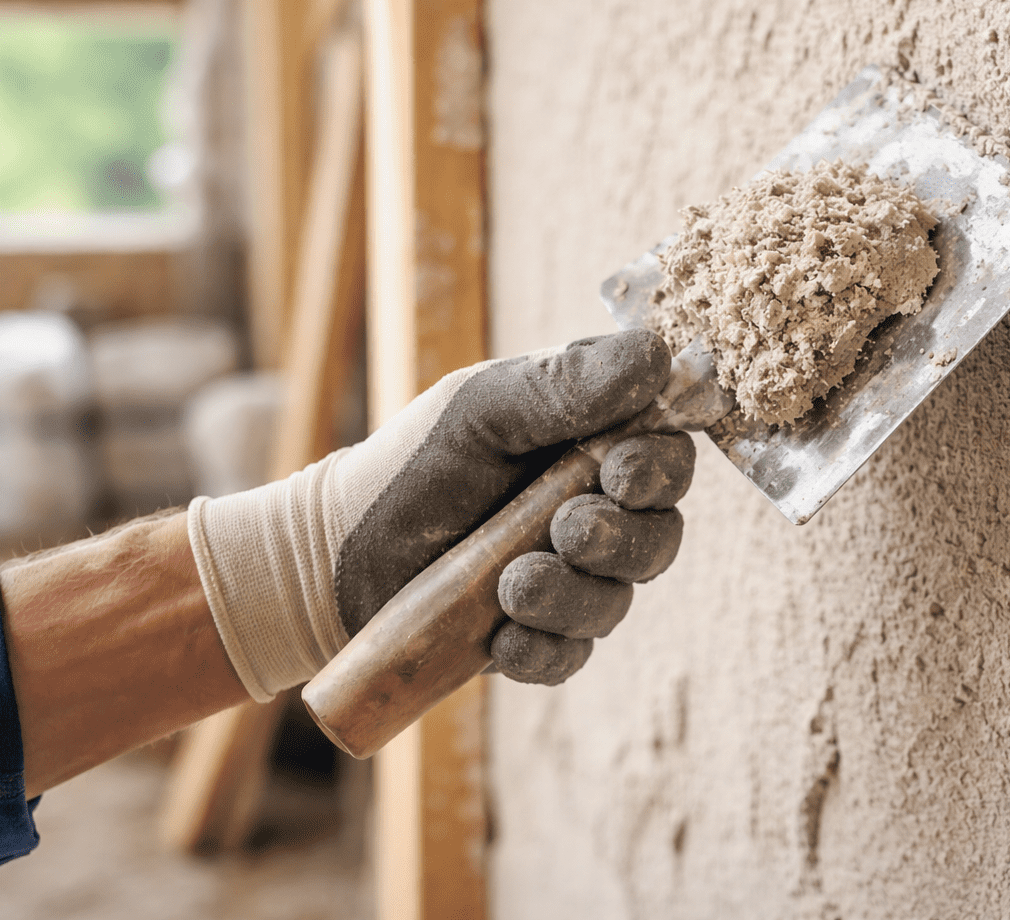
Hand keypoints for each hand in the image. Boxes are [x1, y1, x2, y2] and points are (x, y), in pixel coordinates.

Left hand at [187, 330, 694, 700]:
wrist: (338, 554)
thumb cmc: (416, 464)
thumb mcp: (483, 409)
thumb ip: (567, 384)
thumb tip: (658, 355)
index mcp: (594, 442)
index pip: (670, 450)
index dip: (660, 466)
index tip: (620, 471)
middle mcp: (597, 510)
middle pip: (660, 532)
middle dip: (621, 537)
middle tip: (566, 529)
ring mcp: (573, 577)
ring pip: (618, 599)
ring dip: (573, 593)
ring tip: (512, 584)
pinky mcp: (542, 636)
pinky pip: (571, 655)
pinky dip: (541, 647)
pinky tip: (501, 636)